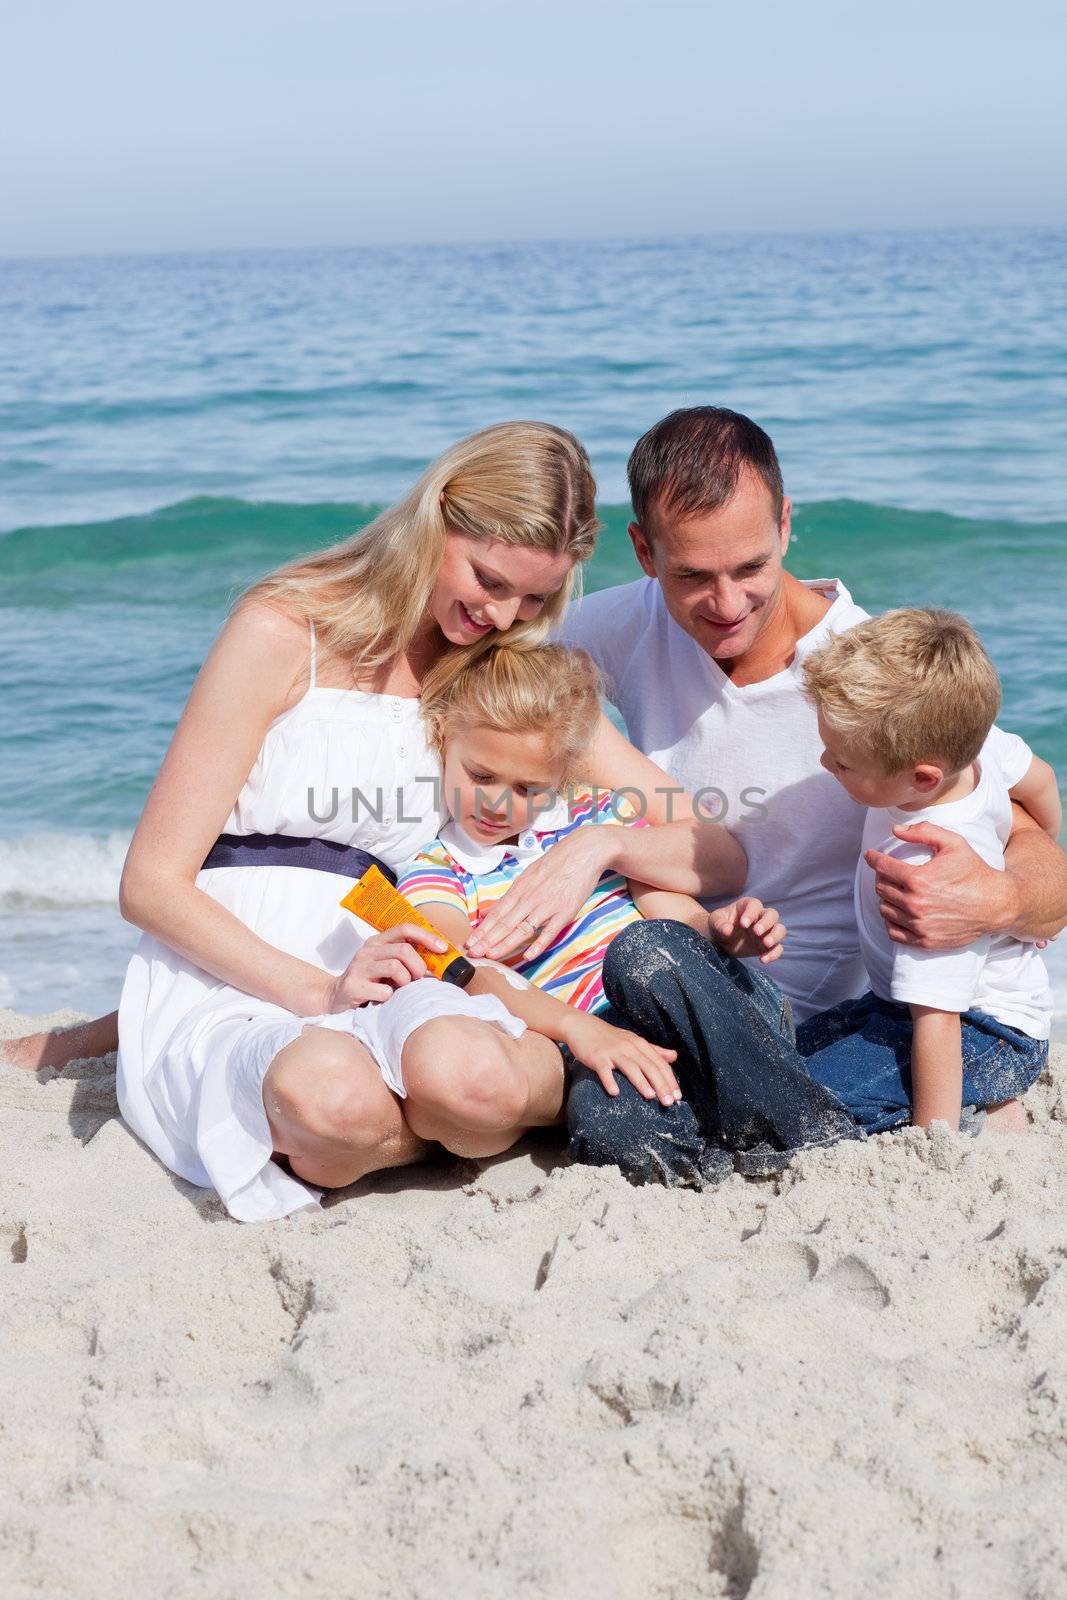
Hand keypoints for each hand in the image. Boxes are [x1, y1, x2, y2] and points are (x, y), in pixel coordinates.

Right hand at [322, 925, 447, 1010]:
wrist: (335, 997)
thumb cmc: (369, 981)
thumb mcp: (385, 963)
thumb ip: (406, 958)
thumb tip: (438, 961)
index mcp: (378, 941)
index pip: (405, 928)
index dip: (427, 937)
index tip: (442, 949)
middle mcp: (367, 950)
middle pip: (404, 950)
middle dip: (418, 967)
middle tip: (417, 979)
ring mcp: (359, 967)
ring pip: (395, 968)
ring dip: (405, 982)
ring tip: (399, 989)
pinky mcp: (354, 986)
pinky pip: (384, 990)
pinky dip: (390, 996)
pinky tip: (383, 998)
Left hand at [465, 825, 616, 960]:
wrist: (583, 852)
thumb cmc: (557, 862)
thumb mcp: (530, 873)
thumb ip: (515, 892)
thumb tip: (497, 907)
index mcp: (520, 888)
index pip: (497, 913)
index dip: (483, 929)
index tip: (470, 941)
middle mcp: (530, 898)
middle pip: (505, 923)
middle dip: (487, 940)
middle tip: (473, 953)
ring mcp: (547, 906)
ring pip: (522, 928)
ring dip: (505, 943)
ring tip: (491, 955)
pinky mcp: (565, 911)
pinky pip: (550, 931)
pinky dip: (539, 944)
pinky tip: (528, 955)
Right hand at [564, 1013, 680, 1105]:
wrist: (582, 1026)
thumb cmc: (610, 1037)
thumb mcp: (633, 1040)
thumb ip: (654, 1050)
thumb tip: (675, 1056)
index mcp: (640, 1044)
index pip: (660, 1063)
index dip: (670, 1080)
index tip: (678, 1096)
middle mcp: (629, 1047)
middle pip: (649, 1066)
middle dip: (661, 1085)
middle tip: (669, 1102)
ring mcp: (613, 1052)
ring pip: (630, 1067)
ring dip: (641, 1082)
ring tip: (650, 1096)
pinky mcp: (597, 1057)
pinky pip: (604, 1070)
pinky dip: (610, 1081)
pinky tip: (615, 1092)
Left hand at [706, 896, 785, 962]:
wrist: (719, 940)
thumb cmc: (717, 925)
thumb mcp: (714, 922)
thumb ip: (719, 924)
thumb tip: (727, 930)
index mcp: (747, 906)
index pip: (755, 905)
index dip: (751, 913)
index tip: (743, 924)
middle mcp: (760, 917)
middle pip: (772, 914)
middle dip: (766, 923)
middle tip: (756, 932)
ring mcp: (766, 931)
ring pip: (780, 929)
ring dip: (775, 936)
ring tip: (765, 944)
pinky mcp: (767, 946)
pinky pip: (777, 948)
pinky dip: (774, 954)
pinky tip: (763, 960)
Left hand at [866, 824, 1012, 949]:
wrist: (996, 904)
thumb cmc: (975, 872)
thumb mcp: (954, 843)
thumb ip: (924, 832)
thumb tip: (896, 830)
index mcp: (918, 879)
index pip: (882, 867)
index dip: (874, 858)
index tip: (871, 856)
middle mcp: (915, 904)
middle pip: (881, 888)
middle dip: (882, 877)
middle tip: (889, 872)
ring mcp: (919, 925)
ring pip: (885, 910)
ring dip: (886, 898)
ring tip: (895, 891)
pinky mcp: (925, 940)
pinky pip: (894, 932)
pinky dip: (891, 921)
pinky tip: (897, 912)